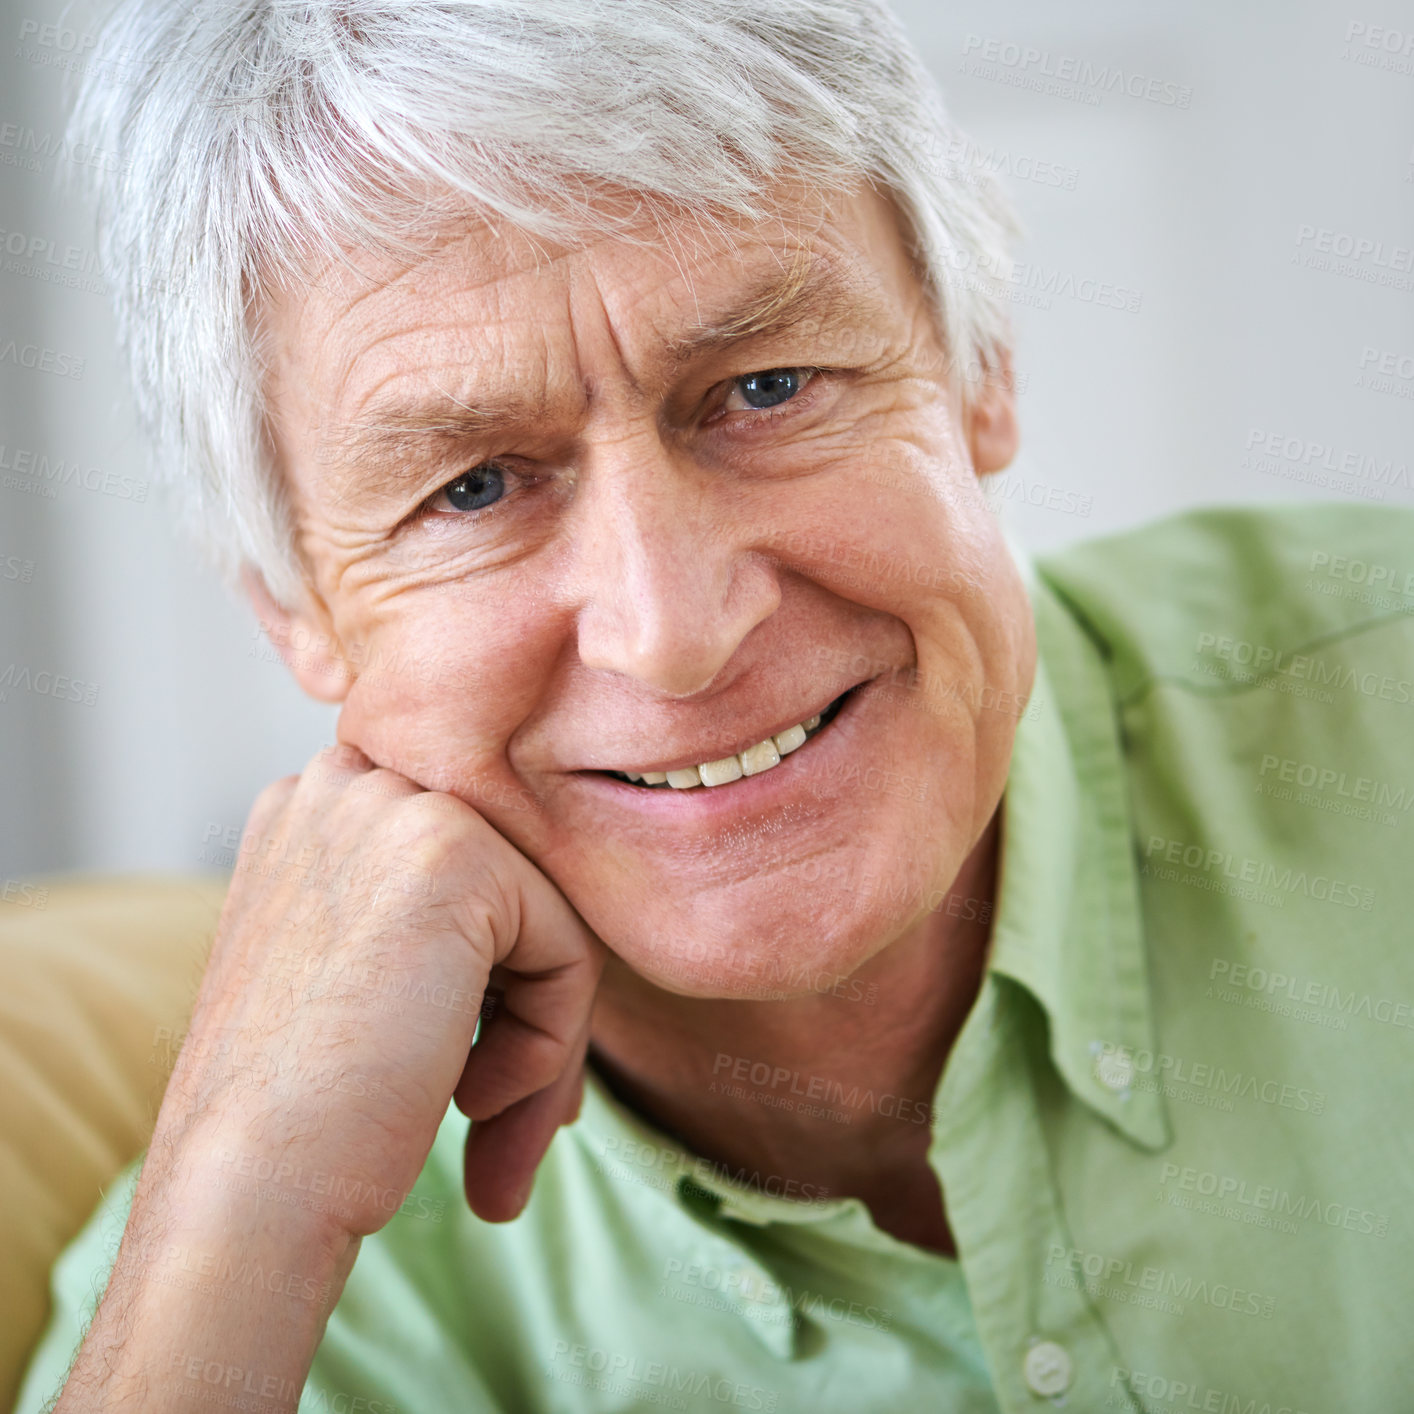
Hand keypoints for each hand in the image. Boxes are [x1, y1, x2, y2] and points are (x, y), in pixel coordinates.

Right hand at [162, 741, 604, 1230]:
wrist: (246, 1192)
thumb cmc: (300, 1115)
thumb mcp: (357, 981)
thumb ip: (434, 927)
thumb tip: (547, 944)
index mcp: (317, 809)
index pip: (472, 878)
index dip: (491, 985)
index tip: (479, 1084)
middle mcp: (351, 783)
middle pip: (515, 892)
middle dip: (525, 1015)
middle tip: (500, 1121)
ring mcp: (397, 805)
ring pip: (550, 921)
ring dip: (540, 1041)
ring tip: (491, 1127)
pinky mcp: (456, 850)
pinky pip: (570, 948)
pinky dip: (547, 1043)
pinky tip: (475, 1099)